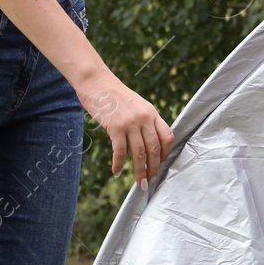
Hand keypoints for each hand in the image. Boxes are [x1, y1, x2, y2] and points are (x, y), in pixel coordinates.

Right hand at [77, 71, 174, 189]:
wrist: (97, 82)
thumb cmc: (115, 95)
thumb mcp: (137, 104)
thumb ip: (145, 120)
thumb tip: (149, 141)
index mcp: (152, 112)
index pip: (167, 136)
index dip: (165, 153)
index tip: (161, 163)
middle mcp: (144, 118)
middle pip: (154, 148)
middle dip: (153, 167)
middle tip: (150, 180)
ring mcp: (130, 123)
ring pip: (139, 153)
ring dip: (140, 171)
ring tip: (139, 182)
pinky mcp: (115, 127)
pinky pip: (120, 151)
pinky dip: (118, 164)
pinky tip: (116, 172)